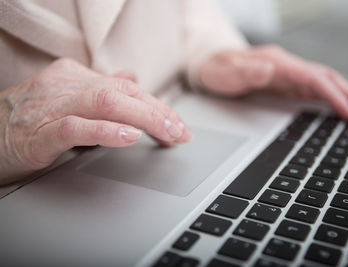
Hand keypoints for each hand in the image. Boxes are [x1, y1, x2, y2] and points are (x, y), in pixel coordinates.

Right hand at [0, 58, 191, 184]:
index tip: (177, 125)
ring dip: (143, 119)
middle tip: (181, 132)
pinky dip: (105, 132)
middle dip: (158, 113)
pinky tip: (129, 137)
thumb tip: (131, 79)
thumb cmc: (27, 121)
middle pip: (122, 93)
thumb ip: (100, 89)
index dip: (156, 107)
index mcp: (73, 77)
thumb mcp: (68, 100)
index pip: (126, 88)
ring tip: (168, 133)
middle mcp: (65, 86)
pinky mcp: (38, 132)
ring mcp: (51, 106)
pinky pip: (75, 127)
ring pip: (105, 103)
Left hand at [198, 45, 347, 118]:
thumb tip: (269, 69)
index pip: (312, 78)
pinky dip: (331, 98)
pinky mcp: (286, 82)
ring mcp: (287, 73)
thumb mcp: (225, 73)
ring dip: (346, 96)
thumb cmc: (216, 69)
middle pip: (326, 78)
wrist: (209, 64)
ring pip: (324, 83)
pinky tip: (340, 108)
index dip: (332, 95)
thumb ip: (246, 72)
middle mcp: (286, 66)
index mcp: (276, 63)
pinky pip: (314, 89)